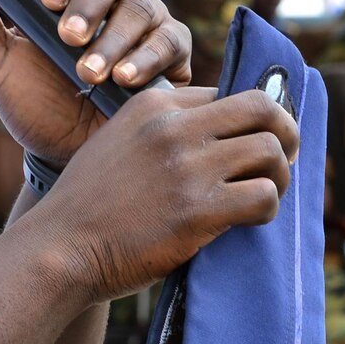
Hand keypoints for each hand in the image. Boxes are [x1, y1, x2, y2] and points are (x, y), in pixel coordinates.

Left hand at [0, 0, 190, 163]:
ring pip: (142, 6)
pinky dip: (147, 58)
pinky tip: (123, 80)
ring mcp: (145, 24)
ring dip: (113, 39)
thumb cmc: (31, 105)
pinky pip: (172, 41)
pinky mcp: (172, 56)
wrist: (63, 160)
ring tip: (88, 73)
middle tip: (67, 36)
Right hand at [26, 86, 298, 301]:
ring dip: (280, 175)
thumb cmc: (88, 206)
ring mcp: (188, 167)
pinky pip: (265, 196)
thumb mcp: (117, 142)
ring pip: (271, 150)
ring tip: (267, 192)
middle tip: (286, 157)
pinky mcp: (199, 210)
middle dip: (286, 131)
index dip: (248, 120)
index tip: (253, 142)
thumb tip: (217, 136)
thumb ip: (161, 132)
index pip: (226, 94)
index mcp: (154, 103)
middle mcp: (174, 126)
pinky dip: (269, 208)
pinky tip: (252, 219)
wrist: (57, 250)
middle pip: (261, 107)